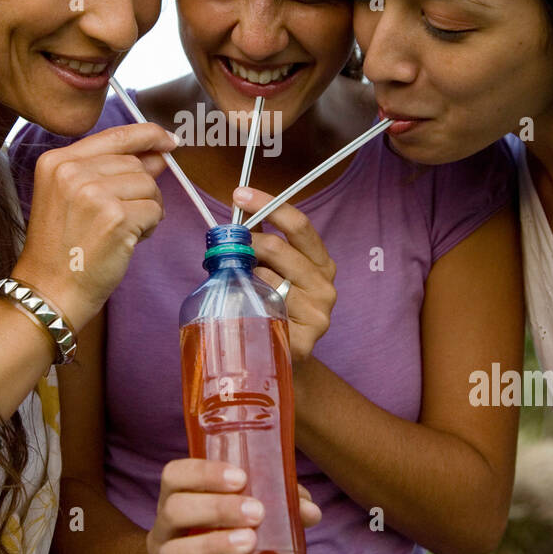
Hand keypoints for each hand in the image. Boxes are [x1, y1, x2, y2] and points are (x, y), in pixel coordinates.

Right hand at [15, 123, 175, 326]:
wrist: (49, 291)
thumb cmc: (62, 249)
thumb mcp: (70, 197)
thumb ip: (108, 170)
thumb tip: (157, 155)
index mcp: (57, 161)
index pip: (115, 135)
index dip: (148, 135)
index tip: (169, 140)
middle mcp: (73, 172)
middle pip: (135, 164)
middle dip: (141, 189)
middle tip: (124, 216)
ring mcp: (95, 194)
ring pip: (149, 186)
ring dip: (147, 209)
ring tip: (121, 230)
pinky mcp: (116, 218)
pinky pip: (155, 210)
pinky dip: (149, 227)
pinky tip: (127, 241)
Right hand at [147, 459, 320, 553]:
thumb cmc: (225, 530)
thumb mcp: (243, 510)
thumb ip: (275, 503)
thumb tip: (309, 510)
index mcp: (178, 497)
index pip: (174, 474)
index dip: (204, 473)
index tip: (241, 478)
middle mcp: (165, 527)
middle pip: (174, 509)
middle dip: (216, 508)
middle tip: (256, 512)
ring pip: (173, 552)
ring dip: (212, 545)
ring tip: (250, 541)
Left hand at [231, 186, 336, 361]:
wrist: (279, 359)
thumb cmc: (271, 308)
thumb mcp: (271, 272)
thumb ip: (262, 246)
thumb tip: (236, 214)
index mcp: (321, 263)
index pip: (299, 225)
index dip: (269, 204)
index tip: (239, 194)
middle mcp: (325, 285)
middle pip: (279, 248)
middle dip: (246, 242)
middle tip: (227, 245)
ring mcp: (318, 314)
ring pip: (267, 278)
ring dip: (244, 277)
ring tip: (237, 286)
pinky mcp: (305, 339)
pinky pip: (265, 309)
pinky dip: (249, 304)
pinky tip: (246, 308)